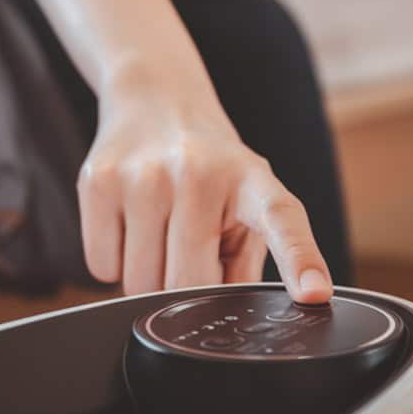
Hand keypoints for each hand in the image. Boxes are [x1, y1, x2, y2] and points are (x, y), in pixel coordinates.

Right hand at [77, 72, 333, 303]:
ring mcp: (143, 175)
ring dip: (146, 276)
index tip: (315, 294)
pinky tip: (128, 223)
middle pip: (186, 284)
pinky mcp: (97, 181)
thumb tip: (228, 316)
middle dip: (186, 288)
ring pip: (137, 283)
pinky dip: (112, 262)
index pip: (282, 220)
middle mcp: (197, 172)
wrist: (154, 96)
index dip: (300, 260)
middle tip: (188, 247)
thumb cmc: (209, 166)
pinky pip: (101, 268)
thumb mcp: (246, 201)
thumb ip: (245, 264)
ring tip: (158, 231)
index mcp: (251, 180)